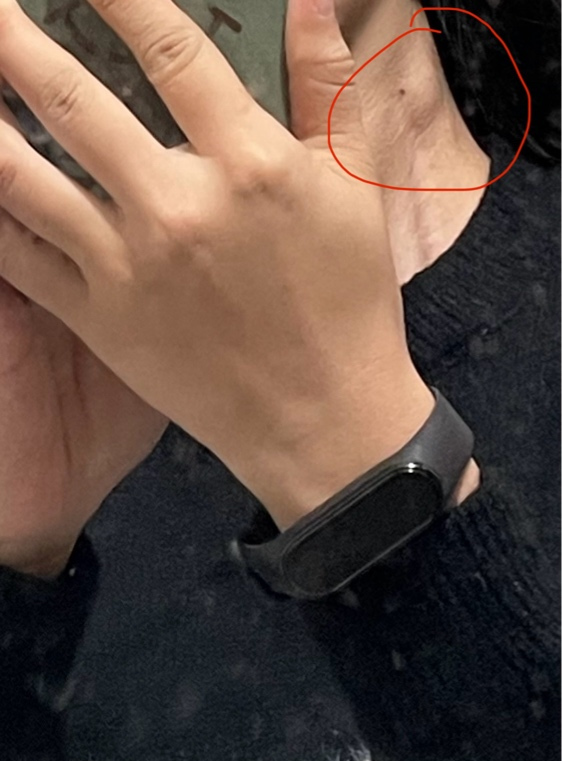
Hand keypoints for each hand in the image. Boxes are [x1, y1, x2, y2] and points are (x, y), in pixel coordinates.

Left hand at [0, 0, 472, 528]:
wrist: (322, 417)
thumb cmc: (349, 304)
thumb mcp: (357, 190)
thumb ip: (327, 89)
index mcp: (249, 165)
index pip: (168, 49)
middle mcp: (178, 206)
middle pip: (70, 99)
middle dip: (14, 40)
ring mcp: (130, 266)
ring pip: (23, 175)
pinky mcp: (102, 320)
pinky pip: (22, 256)